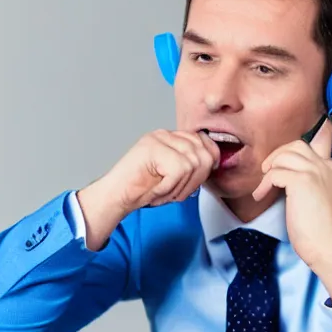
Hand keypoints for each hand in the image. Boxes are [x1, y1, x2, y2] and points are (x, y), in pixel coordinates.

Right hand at [77, 129, 219, 250]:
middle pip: (204, 154)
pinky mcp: (153, 148)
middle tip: (177, 192)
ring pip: (193, 163)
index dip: (210, 160)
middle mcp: (165, 135)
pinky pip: (179, 170)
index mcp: (172, 138)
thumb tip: (214, 162)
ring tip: (164, 192)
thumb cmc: (143, 189)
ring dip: (181, 187)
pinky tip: (157, 190)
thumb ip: (192, 166)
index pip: (205, 141)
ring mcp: (158, 139)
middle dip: (196, 180)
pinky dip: (170, 187)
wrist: (116, 197)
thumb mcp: (175, 177)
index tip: (201, 177)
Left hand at [252, 118, 331, 303]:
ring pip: (284, 154)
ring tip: (264, 186)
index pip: (322, 139)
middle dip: (278, 154)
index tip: (296, 140)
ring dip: (269, 169)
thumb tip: (287, 176)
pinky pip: (275, 173)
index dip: (306, 137)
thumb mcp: (320, 198)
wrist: (330, 248)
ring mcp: (316, 171)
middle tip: (268, 172)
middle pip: (297, 144)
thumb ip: (311, 181)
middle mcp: (327, 165)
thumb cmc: (323, 231)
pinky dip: (265, 183)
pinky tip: (262, 195)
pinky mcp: (302, 181)